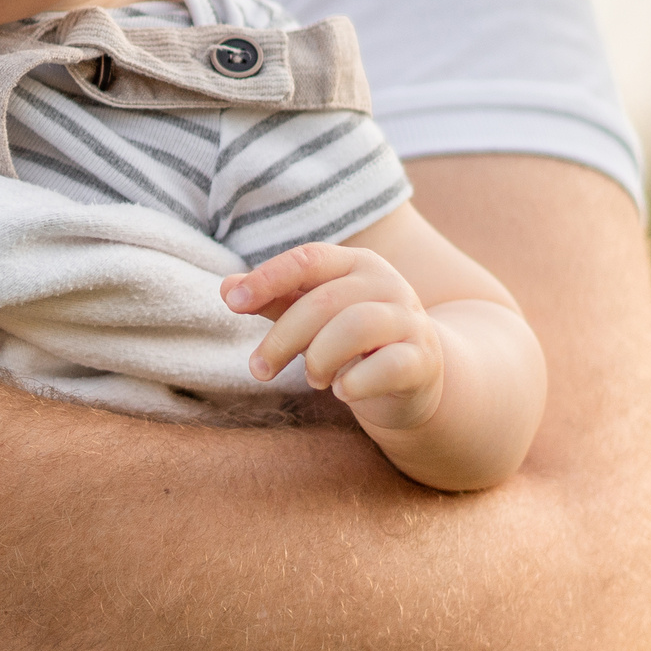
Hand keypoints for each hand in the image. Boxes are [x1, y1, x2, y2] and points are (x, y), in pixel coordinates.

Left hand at [222, 243, 445, 429]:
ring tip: (312, 379)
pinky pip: (388, 366)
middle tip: (260, 369)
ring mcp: (410, 320)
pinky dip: (355, 382)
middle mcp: (387, 284)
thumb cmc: (350, 339)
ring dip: (319, 359)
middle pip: (323, 301)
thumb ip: (273, 300)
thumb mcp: (311, 315)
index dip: (268, 278)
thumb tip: (227, 288)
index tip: (233, 303)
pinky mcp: (423, 359)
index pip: (307, 258)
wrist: (414, 375)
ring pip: (355, 327)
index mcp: (355, 264)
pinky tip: (341, 391)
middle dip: (282, 339)